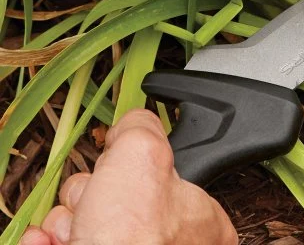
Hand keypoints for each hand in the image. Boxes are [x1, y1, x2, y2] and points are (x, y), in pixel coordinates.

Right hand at [19, 109, 237, 244]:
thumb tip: (132, 124)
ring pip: (88, 216)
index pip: (168, 173)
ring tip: (75, 231)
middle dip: (95, 190)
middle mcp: (170, 244)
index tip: (130, 169)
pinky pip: (64, 242)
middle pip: (120, 192)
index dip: (140, 164)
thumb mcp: (144, 150)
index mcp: (201, 220)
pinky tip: (49, 243)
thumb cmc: (131, 236)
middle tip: (100, 199)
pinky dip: (49, 240)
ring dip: (69, 216)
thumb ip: (142, 126)